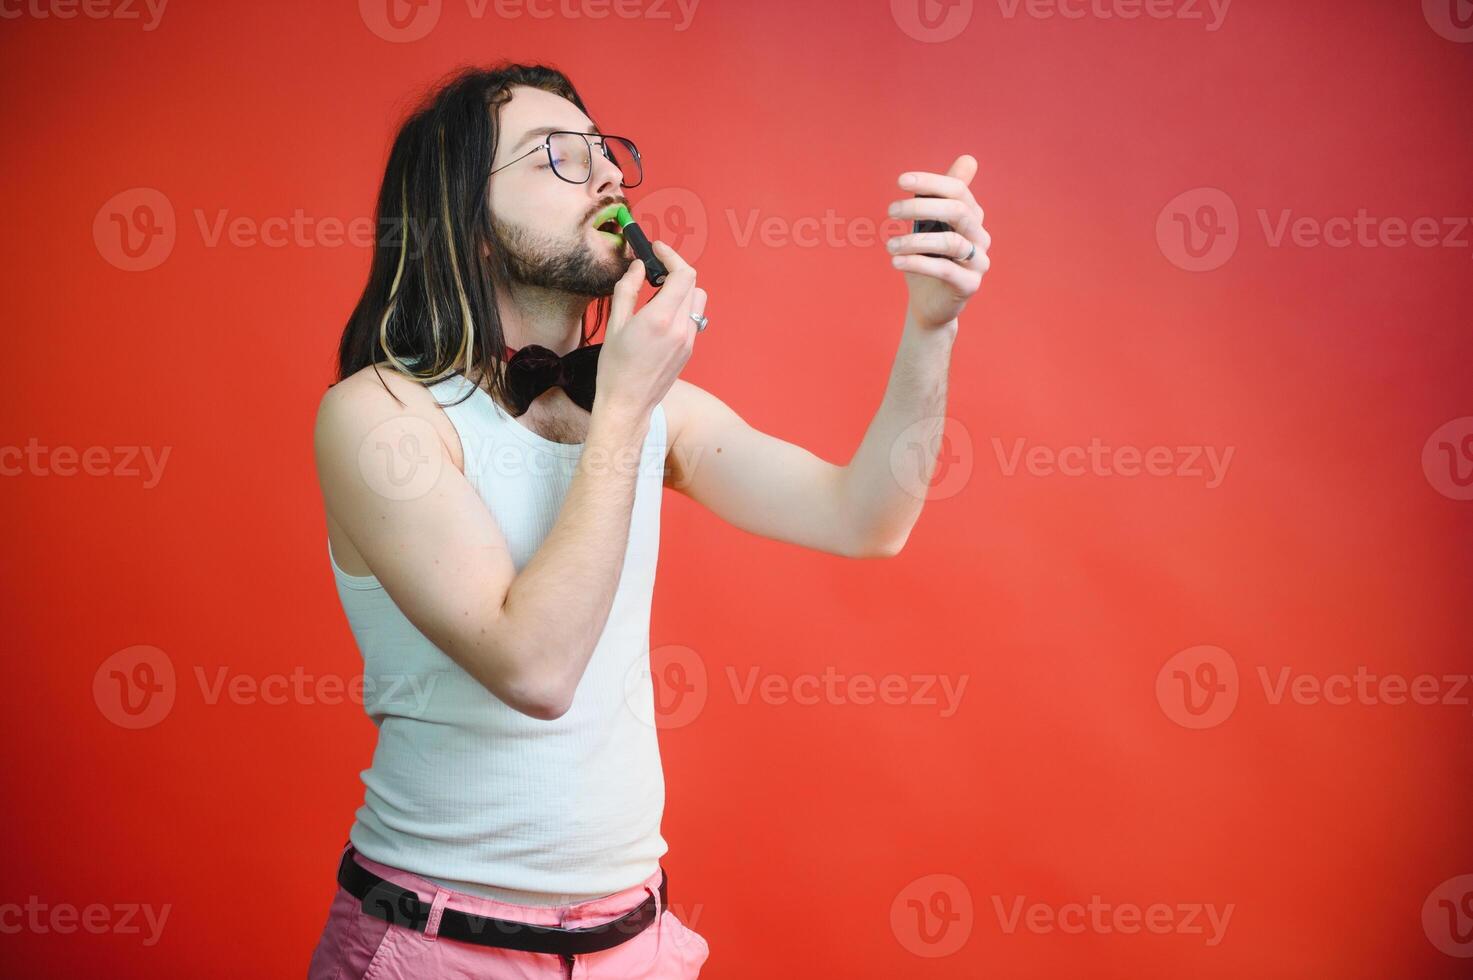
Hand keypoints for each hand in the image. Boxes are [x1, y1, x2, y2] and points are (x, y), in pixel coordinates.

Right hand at [595, 241, 706, 421]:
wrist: (627, 404)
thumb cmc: (615, 367)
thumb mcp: (615, 324)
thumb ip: (628, 289)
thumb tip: (638, 267)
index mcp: (661, 318)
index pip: (683, 274)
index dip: (672, 256)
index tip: (657, 249)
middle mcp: (681, 328)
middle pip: (693, 284)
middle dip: (675, 271)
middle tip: (654, 270)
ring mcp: (689, 340)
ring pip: (697, 301)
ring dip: (682, 289)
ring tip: (658, 294)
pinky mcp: (689, 350)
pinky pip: (694, 318)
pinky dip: (682, 307)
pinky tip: (661, 316)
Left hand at [885, 154, 990, 329]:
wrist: (929, 304)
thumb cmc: (928, 259)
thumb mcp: (931, 225)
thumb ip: (941, 197)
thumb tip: (968, 159)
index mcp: (972, 216)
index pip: (957, 190)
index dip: (931, 182)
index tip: (901, 181)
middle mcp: (980, 236)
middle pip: (957, 211)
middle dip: (920, 207)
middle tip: (890, 211)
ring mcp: (979, 261)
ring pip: (950, 242)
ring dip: (915, 240)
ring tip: (889, 244)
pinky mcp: (970, 285)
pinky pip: (945, 270)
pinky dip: (918, 263)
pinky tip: (896, 262)